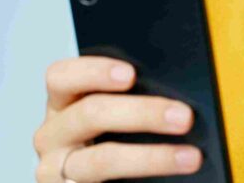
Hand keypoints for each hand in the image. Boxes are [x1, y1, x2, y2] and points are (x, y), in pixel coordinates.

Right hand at [33, 57, 202, 180]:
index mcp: (62, 104)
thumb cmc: (111, 142)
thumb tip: (174, 96)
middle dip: (142, 113)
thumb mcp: (111, 117)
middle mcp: (52, 135)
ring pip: (103, 159)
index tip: (131, 74)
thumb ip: (131, 100)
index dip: (94, 71)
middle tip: (184, 117)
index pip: (61, 77)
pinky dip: (144, 180)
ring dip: (152, 157)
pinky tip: (172, 180)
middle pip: (90, 114)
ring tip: (190, 157)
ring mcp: (56, 170)